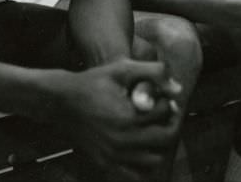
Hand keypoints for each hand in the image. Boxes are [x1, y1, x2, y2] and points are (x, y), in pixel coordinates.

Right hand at [57, 59, 180, 179]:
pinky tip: (139, 146)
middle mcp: (122, 141)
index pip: (165, 113)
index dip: (168, 102)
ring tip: (150, 129)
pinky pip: (134, 174)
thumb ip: (152, 72)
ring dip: (158, 144)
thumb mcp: (122, 70)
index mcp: (127, 118)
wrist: (61, 101)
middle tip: (162, 115)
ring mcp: (113, 156)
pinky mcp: (105, 164)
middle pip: (165, 138)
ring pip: (154, 160)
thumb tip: (178, 87)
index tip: (162, 98)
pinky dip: (142, 164)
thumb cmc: (93, 82)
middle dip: (168, 124)